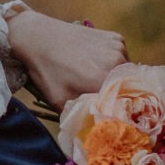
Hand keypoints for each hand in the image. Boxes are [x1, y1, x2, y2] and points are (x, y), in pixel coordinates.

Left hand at [7, 10, 126, 104]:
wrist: (39, 36)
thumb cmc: (47, 70)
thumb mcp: (59, 101)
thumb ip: (79, 116)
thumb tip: (93, 128)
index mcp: (105, 79)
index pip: (123, 102)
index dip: (115, 108)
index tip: (104, 110)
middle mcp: (117, 62)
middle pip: (125, 87)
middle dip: (114, 93)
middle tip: (96, 93)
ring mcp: (118, 47)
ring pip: (125, 72)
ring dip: (114, 77)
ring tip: (92, 76)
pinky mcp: (116, 38)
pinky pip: (121, 57)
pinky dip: (112, 62)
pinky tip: (93, 60)